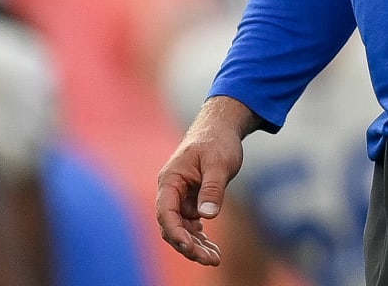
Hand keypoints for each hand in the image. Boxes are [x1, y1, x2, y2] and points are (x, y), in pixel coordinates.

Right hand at [155, 99, 250, 264]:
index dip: (176, 233)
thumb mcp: (218, 162)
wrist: (220, 128)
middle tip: (210, 259)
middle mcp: (171, 192)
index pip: (166, 213)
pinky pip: (192, 225)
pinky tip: (214, 250)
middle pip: (173, 226)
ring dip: (196, 246)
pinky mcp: (191, 201)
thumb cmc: (217, 141)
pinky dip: (201, 237)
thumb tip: (207, 216)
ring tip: (215, 258)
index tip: (190, 247)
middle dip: (189, 246)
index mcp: (170, 181)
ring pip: (183, 229)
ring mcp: (180, 198)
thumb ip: (212, 188)